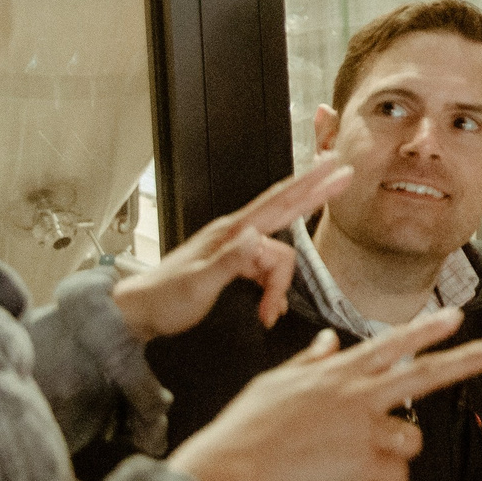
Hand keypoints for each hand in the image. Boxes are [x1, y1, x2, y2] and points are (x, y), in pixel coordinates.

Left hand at [111, 159, 353, 340]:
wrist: (138, 313)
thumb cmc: (163, 300)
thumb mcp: (197, 285)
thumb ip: (229, 260)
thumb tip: (256, 236)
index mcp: (230, 233)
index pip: (276, 202)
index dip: (307, 184)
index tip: (331, 166)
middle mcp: (235, 234)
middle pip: (284, 212)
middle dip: (315, 195)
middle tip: (344, 176)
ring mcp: (235, 249)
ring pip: (276, 257)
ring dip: (279, 288)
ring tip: (269, 314)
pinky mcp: (233, 264)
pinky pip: (265, 270)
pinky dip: (271, 291)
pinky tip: (267, 309)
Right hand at [168, 308, 481, 480]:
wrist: (237, 466)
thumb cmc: (249, 427)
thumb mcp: (276, 382)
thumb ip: (309, 361)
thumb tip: (327, 341)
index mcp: (338, 373)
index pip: (391, 343)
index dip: (426, 330)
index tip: (456, 316)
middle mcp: (358, 395)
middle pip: (424, 373)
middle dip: (467, 359)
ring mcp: (363, 429)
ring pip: (413, 436)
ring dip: (404, 449)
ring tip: (382, 461)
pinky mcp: (363, 463)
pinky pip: (396, 476)